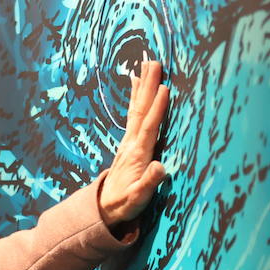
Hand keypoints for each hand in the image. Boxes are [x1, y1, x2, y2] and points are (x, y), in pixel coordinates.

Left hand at [99, 60, 169, 227]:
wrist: (104, 208)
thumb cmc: (125, 204)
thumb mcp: (137, 199)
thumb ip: (148, 183)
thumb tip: (160, 167)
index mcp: (137, 155)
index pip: (149, 127)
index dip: (157, 109)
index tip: (164, 88)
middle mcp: (131, 143)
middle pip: (141, 110)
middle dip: (148, 86)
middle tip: (154, 62)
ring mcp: (129, 141)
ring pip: (136, 108)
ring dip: (142, 86)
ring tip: (146, 63)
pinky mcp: (129, 142)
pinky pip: (133, 114)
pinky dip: (135, 97)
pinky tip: (135, 82)